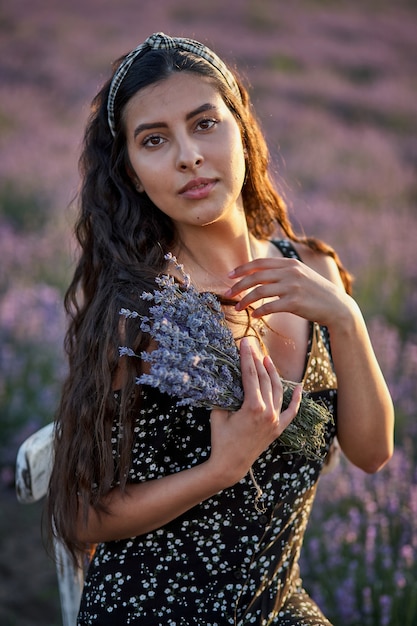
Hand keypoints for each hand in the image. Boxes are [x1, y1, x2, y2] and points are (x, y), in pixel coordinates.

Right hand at [208, 337, 301, 486]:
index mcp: (253, 406)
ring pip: (278, 390)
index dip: (247, 357)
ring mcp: (275, 421)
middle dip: (258, 361)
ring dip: (273, 373)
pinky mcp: (278, 429)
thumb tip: (224, 376)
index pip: (251, 375)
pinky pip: (291, 411)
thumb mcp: (218, 414)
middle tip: (253, 346)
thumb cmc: (221, 439)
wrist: (230, 465)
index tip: (245, 343)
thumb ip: (223, 394)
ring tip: (267, 359)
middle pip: (264, 379)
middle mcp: (268, 412)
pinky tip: (301, 387)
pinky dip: (297, 399)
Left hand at [225, 256, 348, 327]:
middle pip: (255, 277)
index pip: (259, 263)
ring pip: (259, 292)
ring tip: (237, 308)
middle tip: (227, 294)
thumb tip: (259, 273)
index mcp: (289, 263)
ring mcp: (293, 287)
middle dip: (238, 286)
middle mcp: (290, 272)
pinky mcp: (295, 303)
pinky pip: (270, 307)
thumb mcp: (301, 274)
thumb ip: (282, 271)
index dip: (241, 269)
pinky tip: (254, 316)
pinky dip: (259, 312)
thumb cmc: (315, 292)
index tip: (229, 276)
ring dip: (245, 301)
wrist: (337, 306)